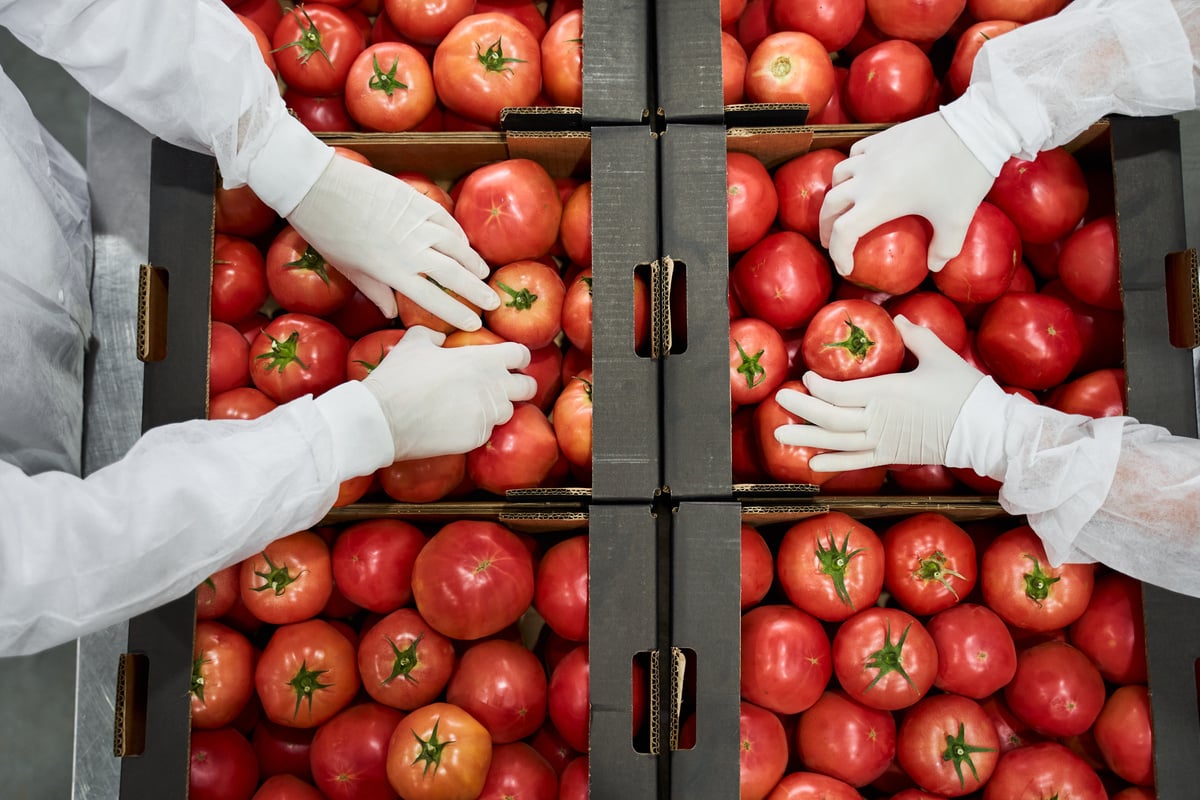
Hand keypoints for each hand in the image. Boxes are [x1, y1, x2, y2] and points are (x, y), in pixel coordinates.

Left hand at [287, 156, 497, 329]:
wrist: (317, 186)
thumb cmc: (325, 232)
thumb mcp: (348, 269)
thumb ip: (375, 291)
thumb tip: (391, 313)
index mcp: (391, 270)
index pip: (433, 299)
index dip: (456, 313)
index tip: (473, 323)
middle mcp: (410, 249)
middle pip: (454, 273)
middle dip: (477, 290)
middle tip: (493, 301)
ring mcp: (416, 222)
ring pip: (456, 245)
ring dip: (473, 261)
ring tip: (483, 273)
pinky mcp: (415, 200)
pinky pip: (445, 220)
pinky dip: (458, 234)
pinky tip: (464, 242)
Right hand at [361, 326, 536, 460]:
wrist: (383, 417)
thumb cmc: (399, 376)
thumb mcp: (414, 343)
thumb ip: (433, 335)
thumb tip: (439, 338)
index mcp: (483, 359)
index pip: (521, 354)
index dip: (518, 357)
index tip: (510, 362)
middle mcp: (493, 387)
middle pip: (528, 387)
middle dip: (519, 385)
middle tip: (501, 386)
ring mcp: (487, 415)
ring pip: (508, 411)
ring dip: (496, 408)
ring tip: (473, 405)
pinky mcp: (476, 437)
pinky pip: (487, 431)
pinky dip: (476, 426)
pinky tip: (456, 423)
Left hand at [773, 317, 984, 471]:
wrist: (985, 430)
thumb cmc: (964, 391)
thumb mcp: (938, 355)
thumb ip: (914, 336)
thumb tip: (896, 319)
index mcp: (885, 392)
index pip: (838, 392)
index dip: (818, 386)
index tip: (806, 376)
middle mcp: (877, 419)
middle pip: (829, 417)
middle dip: (801, 408)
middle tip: (778, 399)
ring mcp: (882, 441)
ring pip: (836, 441)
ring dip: (806, 437)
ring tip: (780, 433)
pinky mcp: (891, 456)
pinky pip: (856, 462)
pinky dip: (833, 462)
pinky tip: (813, 462)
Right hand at [819, 110, 995, 275]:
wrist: (974, 128)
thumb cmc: (963, 176)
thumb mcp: (957, 221)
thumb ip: (944, 249)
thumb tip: (934, 265)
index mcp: (878, 203)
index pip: (842, 234)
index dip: (839, 255)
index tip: (846, 267)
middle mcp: (866, 179)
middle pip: (830, 205)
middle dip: (827, 227)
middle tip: (833, 241)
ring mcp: (872, 155)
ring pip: (837, 176)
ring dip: (835, 196)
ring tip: (843, 206)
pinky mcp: (882, 138)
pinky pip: (854, 154)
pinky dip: (851, 169)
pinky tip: (862, 174)